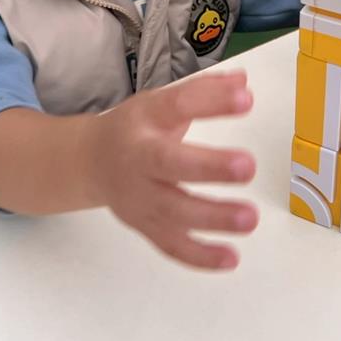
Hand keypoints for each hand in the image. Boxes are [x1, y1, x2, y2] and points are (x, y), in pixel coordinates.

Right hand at [88, 70, 257, 270]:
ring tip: (250, 218)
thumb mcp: (163, 101)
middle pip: (169, 163)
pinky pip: (170, 244)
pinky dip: (199, 255)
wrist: (89, 161)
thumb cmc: (136, 128)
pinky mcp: (144, 225)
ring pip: (172, 211)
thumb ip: (205, 92)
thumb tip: (242, 83)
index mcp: (145, 119)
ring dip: (213, 217)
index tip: (246, 99)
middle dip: (209, 167)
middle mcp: (138, 157)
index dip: (212, 102)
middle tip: (247, 166)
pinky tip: (231, 257)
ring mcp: (139, 196)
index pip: (178, 105)